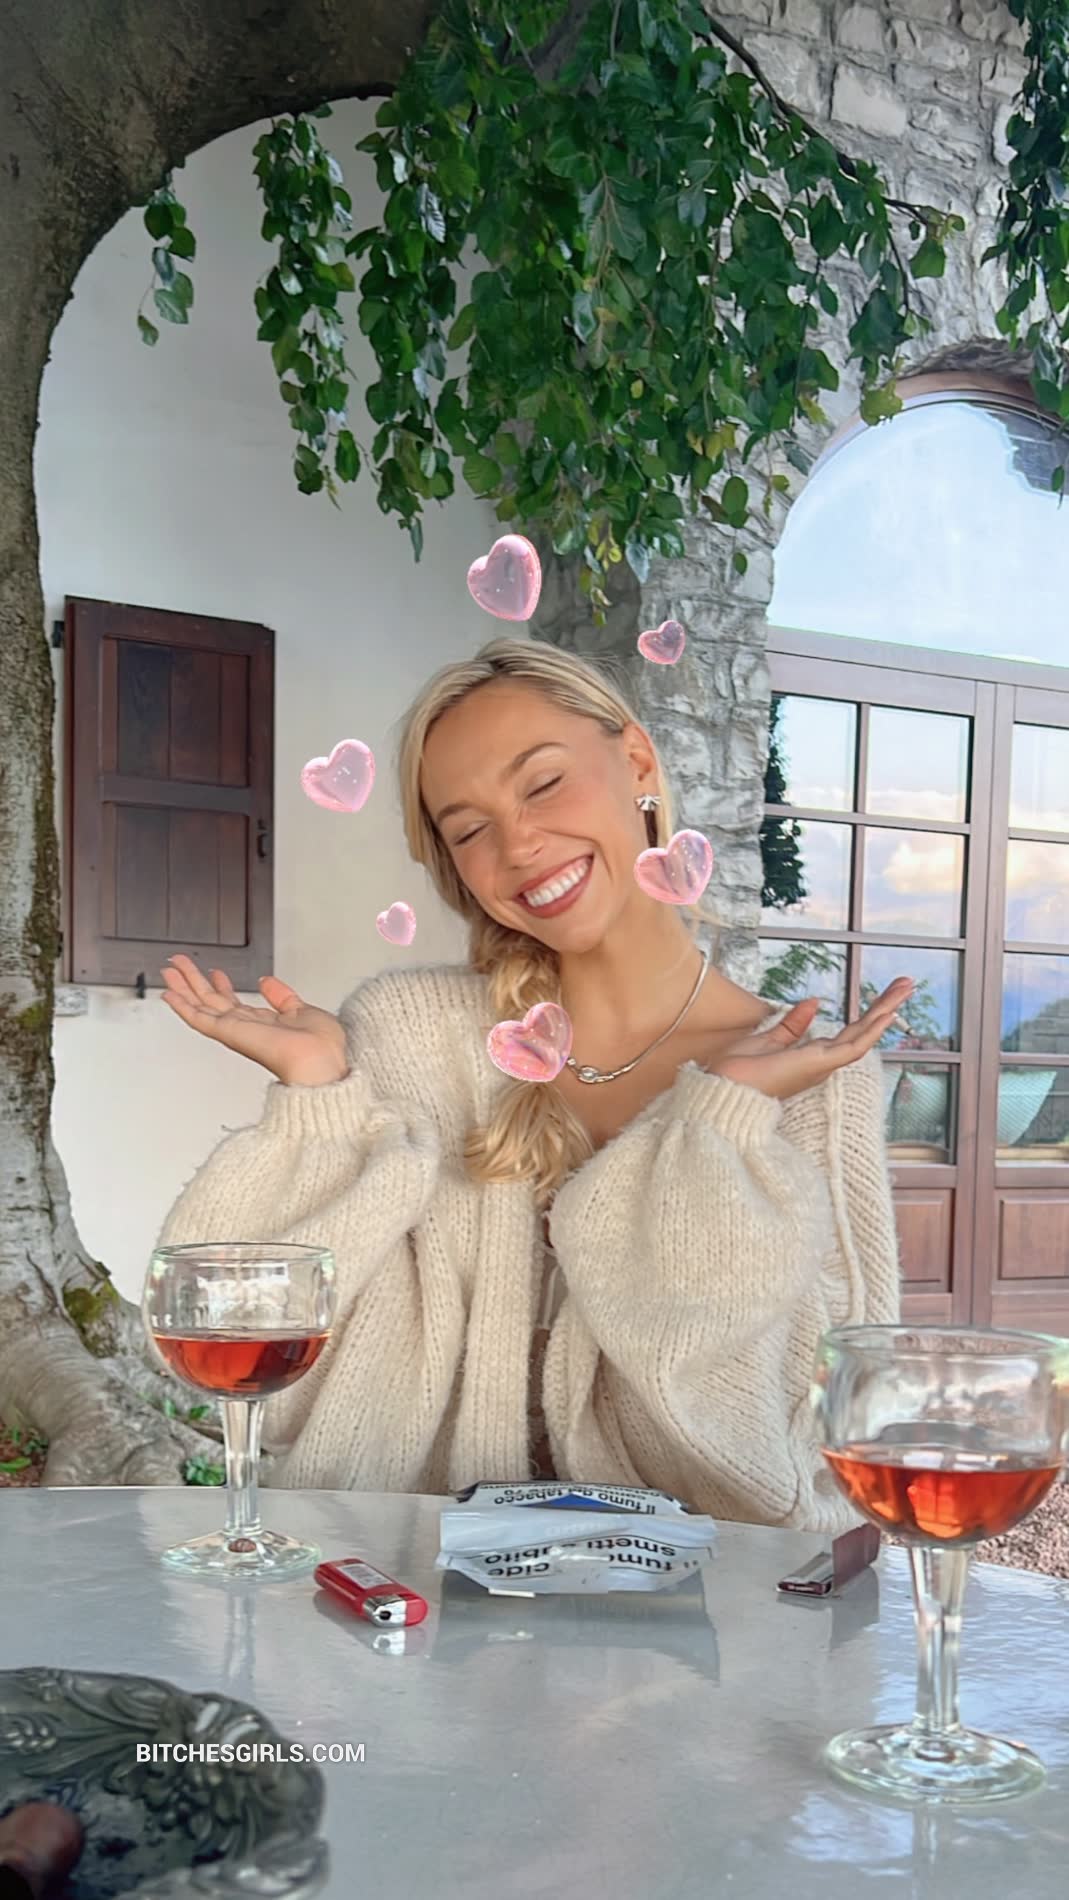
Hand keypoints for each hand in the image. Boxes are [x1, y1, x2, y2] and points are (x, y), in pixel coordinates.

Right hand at [160, 954, 349, 1086]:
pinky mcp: (228, 1033)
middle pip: (212, 1001)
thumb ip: (282, 996)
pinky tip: (170, 994)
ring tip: (169, 970)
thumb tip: (267, 981)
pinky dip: (182, 1006)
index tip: (214, 972)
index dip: (223, 986)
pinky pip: (199, 1019)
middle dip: (196, 981)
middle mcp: (246, 1028)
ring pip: (201, 1006)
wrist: (320, 1062)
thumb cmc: (321, 1046)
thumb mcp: (302, 1010)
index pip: (236, 1003)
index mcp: (264, 1023)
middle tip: (180, 964)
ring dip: (183, 987)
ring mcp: (235, 1030)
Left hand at [709, 978, 913, 1101]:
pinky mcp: (817, 1065)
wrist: (721, 1092)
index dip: (869, 1013)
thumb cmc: (738, 1074)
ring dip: (885, 1010)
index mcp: (812, 1057)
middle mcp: (822, 1062)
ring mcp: (822, 1065)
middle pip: (862, 1031)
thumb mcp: (767, 1039)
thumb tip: (814, 1002)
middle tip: (906, 984)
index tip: (884, 996)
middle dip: (885, 1006)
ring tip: (904, 988)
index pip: (848, 1032)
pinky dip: (870, 1032)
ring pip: (863, 1036)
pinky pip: (851, 1047)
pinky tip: (886, 1015)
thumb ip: (793, 1024)